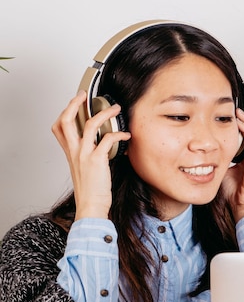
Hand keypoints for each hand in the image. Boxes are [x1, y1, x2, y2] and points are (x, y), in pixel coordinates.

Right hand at [51, 91, 130, 219]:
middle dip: (75, 104)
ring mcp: (84, 155)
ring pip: (89, 125)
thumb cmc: (91, 192)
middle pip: (66, 120)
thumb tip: (102, 146)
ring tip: (116, 110)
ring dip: (104, 114)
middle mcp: (75, 152)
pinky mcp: (97, 160)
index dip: (64, 112)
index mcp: (70, 153)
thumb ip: (88, 156)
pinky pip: (107, 139)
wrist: (91, 206)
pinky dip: (119, 134)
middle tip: (85, 95)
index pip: (58, 128)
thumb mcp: (85, 170)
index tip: (75, 104)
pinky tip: (126, 136)